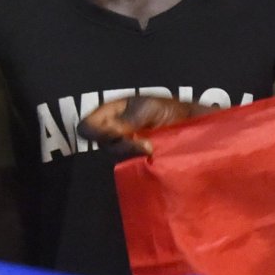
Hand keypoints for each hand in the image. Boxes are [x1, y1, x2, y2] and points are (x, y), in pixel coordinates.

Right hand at [81, 94, 206, 155]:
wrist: (188, 123)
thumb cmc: (165, 110)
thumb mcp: (147, 107)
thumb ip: (129, 119)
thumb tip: (113, 131)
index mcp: (108, 115)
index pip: (87, 127)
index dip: (96, 132)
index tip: (117, 133)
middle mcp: (112, 134)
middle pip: (103, 146)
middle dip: (123, 145)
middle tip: (145, 143)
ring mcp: (123, 150)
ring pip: (117, 158)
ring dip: (134, 154)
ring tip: (152, 149)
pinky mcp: (135, 163)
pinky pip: (130, 167)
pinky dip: (141, 163)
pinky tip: (153, 158)